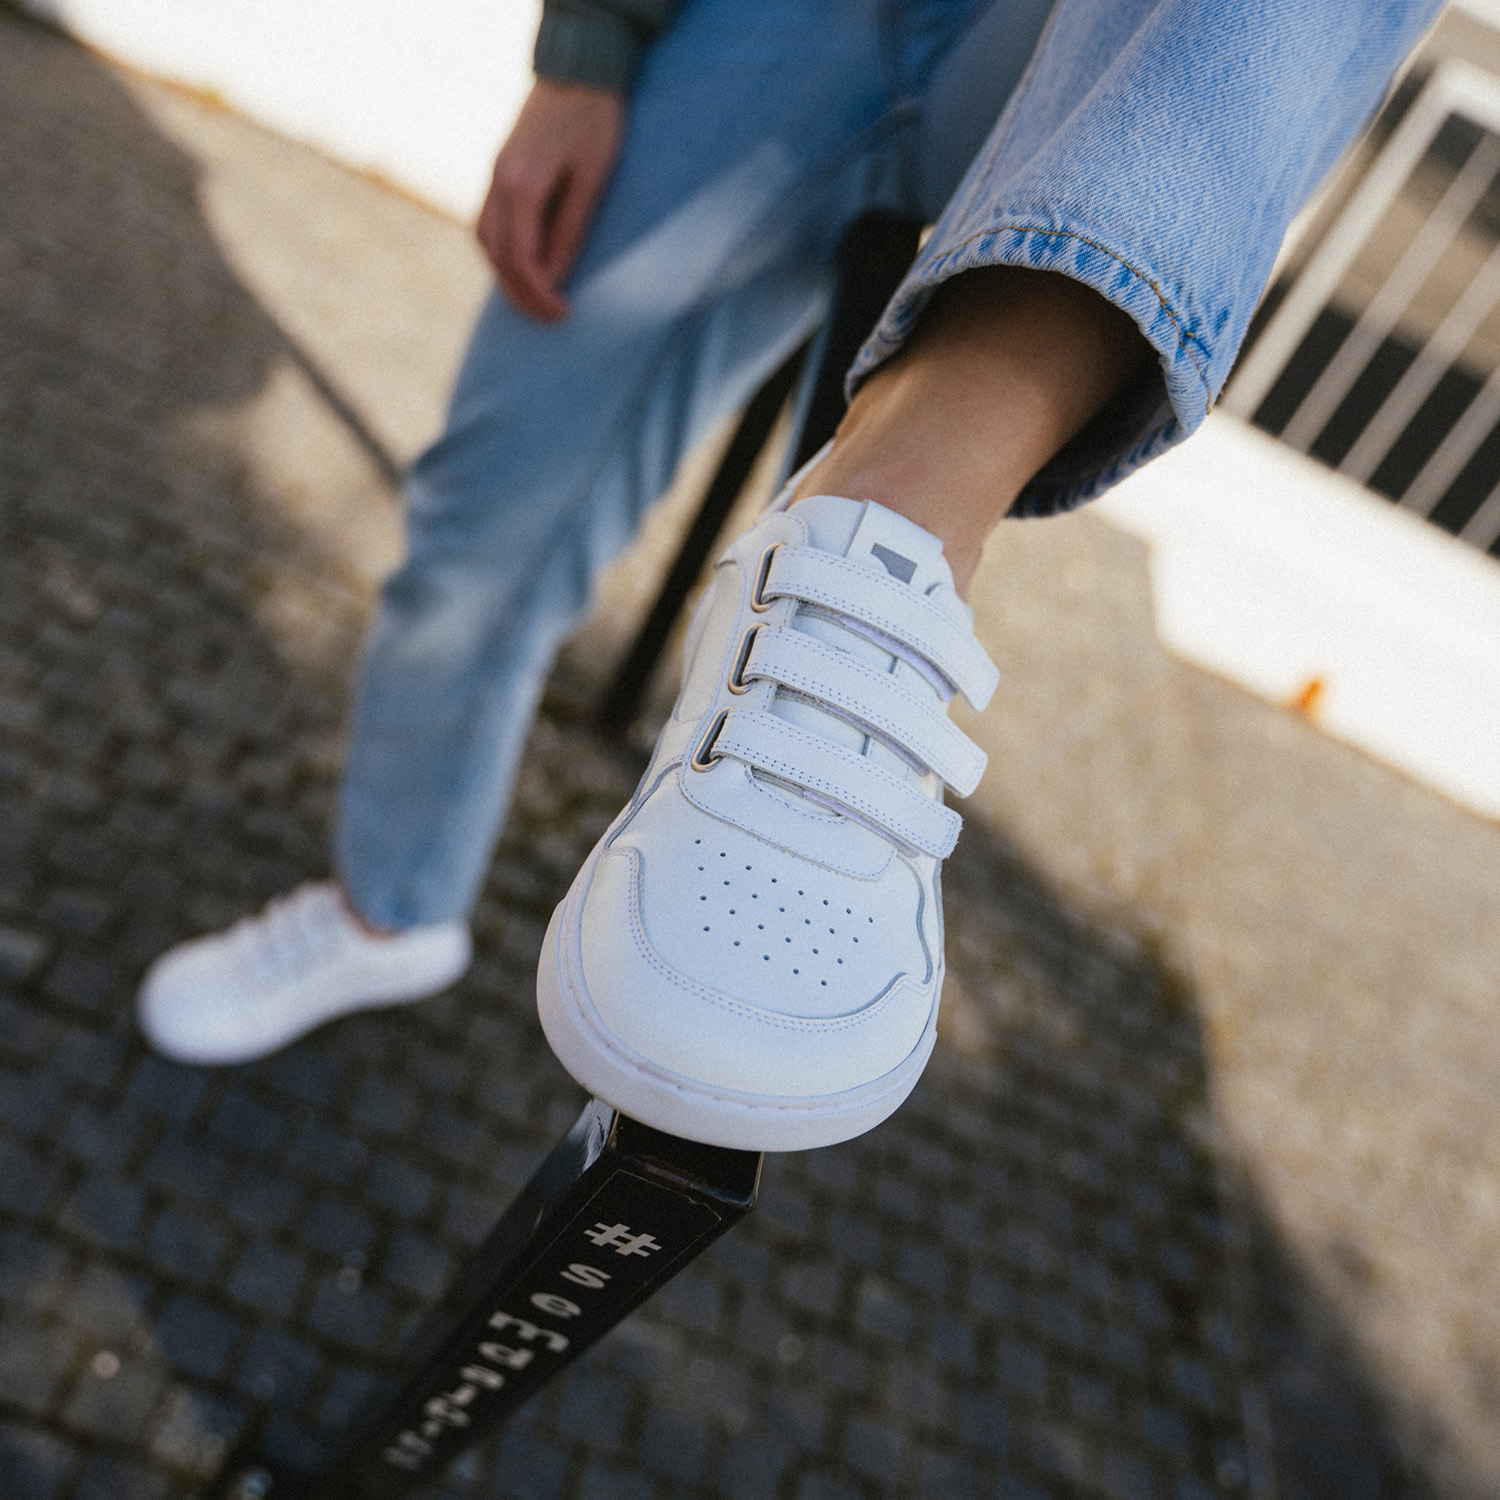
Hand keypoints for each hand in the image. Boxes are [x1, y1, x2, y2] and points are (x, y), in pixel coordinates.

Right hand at [478, 78, 625, 321]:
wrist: (578, 70)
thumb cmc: (595, 120)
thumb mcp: (594, 177)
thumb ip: (571, 227)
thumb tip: (554, 276)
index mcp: (521, 183)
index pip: (521, 258)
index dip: (540, 294)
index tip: (564, 314)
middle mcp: (499, 180)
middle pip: (497, 256)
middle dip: (521, 295)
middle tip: (552, 320)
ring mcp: (494, 174)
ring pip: (486, 241)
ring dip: (507, 277)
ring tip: (536, 302)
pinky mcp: (499, 170)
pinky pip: (488, 223)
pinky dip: (502, 253)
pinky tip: (524, 269)